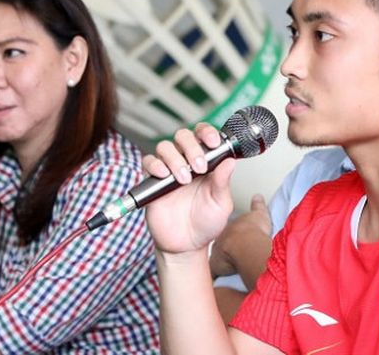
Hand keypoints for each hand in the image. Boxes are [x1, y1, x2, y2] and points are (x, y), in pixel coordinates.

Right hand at [144, 123, 235, 255]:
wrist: (187, 245)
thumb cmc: (205, 223)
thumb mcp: (221, 203)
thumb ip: (223, 182)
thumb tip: (230, 161)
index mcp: (206, 163)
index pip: (204, 136)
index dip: (207, 133)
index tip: (214, 142)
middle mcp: (187, 163)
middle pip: (183, 136)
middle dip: (192, 147)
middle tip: (199, 166)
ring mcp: (169, 171)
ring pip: (165, 147)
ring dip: (175, 159)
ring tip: (184, 179)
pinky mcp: (153, 182)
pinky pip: (148, 162)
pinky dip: (155, 164)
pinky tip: (165, 175)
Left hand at [209, 194, 272, 278]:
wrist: (246, 243)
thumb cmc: (254, 230)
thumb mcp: (259, 214)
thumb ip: (258, 205)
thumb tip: (257, 196)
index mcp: (230, 228)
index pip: (228, 232)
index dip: (232, 236)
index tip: (235, 241)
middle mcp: (221, 239)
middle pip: (220, 243)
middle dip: (224, 248)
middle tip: (231, 255)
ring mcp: (217, 252)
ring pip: (216, 256)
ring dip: (221, 261)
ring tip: (227, 267)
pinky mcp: (215, 266)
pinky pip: (214, 271)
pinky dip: (216, 274)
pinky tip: (218, 281)